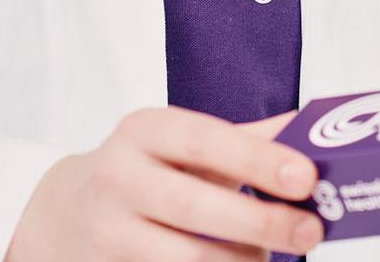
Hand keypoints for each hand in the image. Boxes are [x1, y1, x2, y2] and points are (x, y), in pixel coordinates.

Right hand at [6, 108, 322, 261]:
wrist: (64, 212)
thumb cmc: (146, 171)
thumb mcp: (185, 143)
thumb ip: (247, 139)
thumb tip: (315, 130)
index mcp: (143, 131)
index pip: (204, 141)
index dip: (256, 160)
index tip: (305, 176)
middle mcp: (118, 177)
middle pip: (194, 206)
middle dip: (260, 221)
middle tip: (310, 231)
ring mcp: (108, 231)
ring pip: (182, 258)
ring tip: (268, 258)